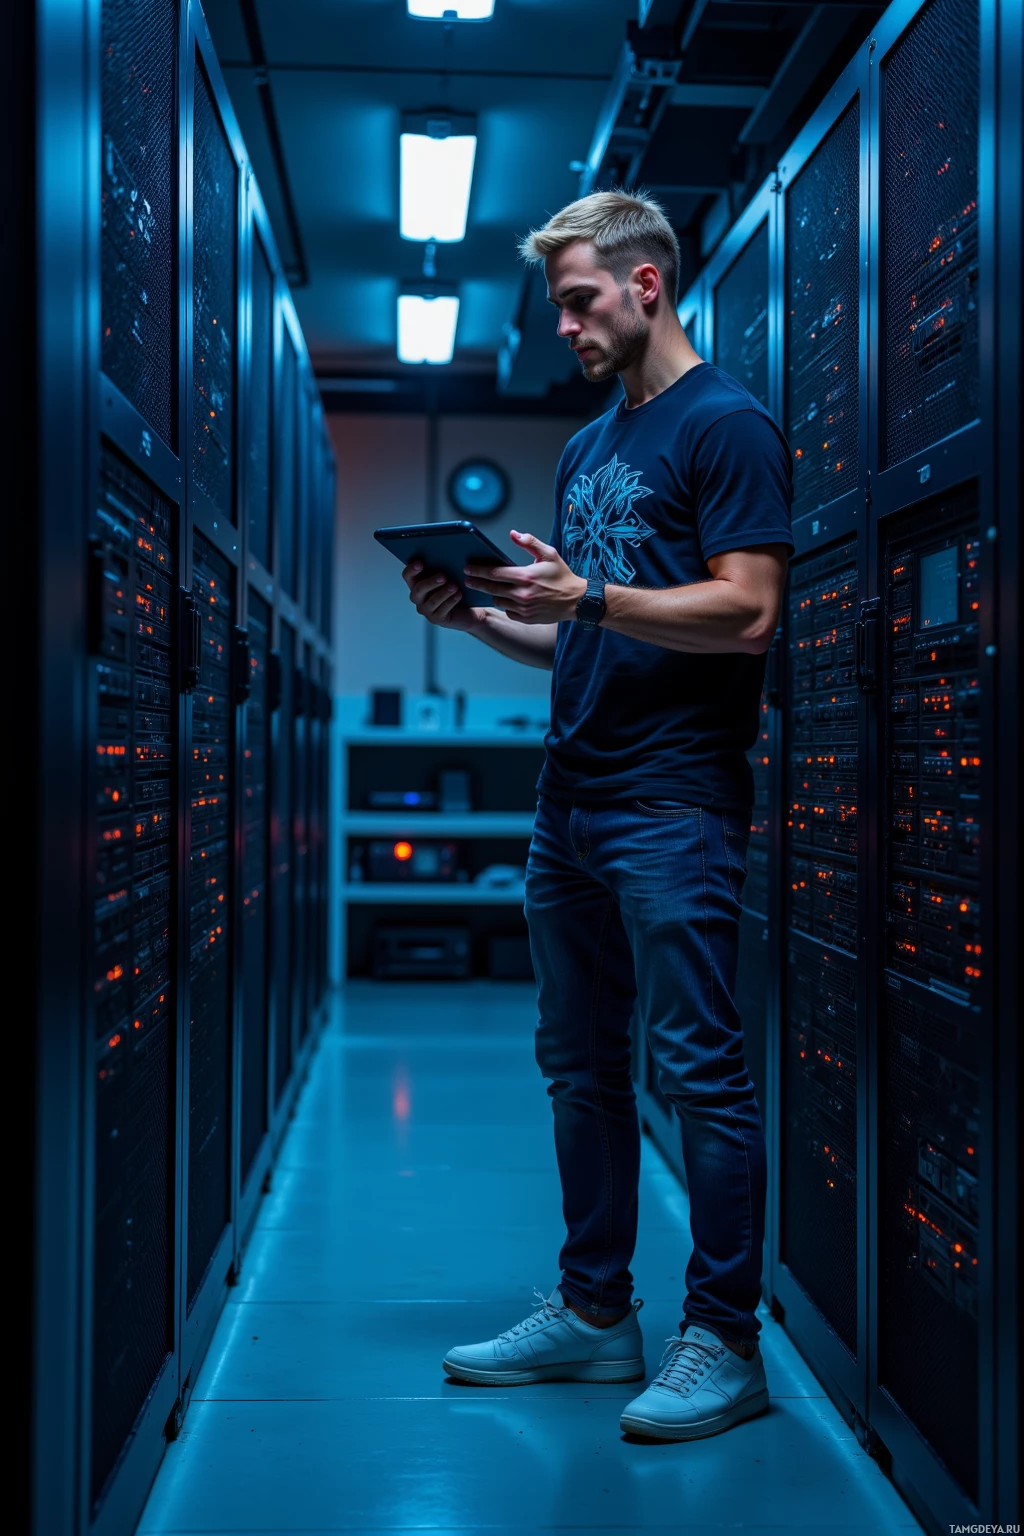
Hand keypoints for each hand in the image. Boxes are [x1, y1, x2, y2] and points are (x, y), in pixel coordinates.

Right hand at [402, 561, 484, 632]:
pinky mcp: (437, 619)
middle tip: (443, 576)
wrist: (468, 609)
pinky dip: (451, 601)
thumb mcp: (447, 576)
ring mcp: (426, 610)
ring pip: (432, 601)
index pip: (407, 576)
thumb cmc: (455, 589)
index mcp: (417, 583)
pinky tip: (458, 595)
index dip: (411, 570)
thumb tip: (443, 556)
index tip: (420, 563)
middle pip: (418, 589)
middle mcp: (419, 598)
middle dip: (430, 582)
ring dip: (443, 592)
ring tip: (454, 586)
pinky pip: (442, 610)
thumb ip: (440, 568)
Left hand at [463, 530, 586, 623]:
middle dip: (477, 583)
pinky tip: (505, 599)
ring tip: (487, 588)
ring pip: (498, 601)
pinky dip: (505, 605)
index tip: (468, 568)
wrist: (576, 601)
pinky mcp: (526, 618)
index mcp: (526, 576)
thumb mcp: (549, 554)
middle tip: (467, 580)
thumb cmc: (562, 576)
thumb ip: (530, 542)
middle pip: (491, 588)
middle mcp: (522, 594)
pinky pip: (508, 612)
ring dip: (492, 594)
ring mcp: (524, 608)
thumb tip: (513, 534)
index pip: (495, 573)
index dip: (478, 570)